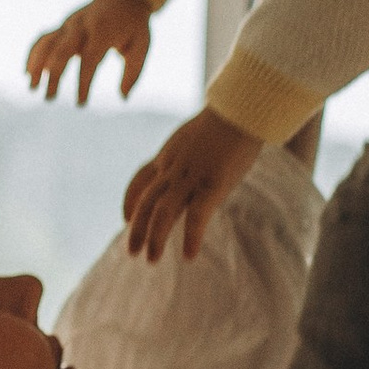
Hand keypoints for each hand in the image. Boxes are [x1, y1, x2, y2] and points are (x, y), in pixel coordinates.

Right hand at [26, 0, 153, 104]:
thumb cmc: (133, 25)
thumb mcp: (141, 46)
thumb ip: (133, 72)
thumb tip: (123, 98)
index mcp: (103, 30)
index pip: (89, 59)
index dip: (83, 82)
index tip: (80, 103)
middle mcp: (82, 25)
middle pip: (62, 50)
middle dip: (54, 75)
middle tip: (49, 98)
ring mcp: (70, 24)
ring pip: (48, 42)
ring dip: (37, 64)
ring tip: (32, 87)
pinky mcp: (63, 25)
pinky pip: (44, 38)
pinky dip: (34, 54)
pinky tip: (29, 73)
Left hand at [124, 105, 261, 262]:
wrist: (242, 107)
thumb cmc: (229, 117)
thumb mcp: (198, 134)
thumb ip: (191, 150)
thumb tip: (197, 156)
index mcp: (169, 155)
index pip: (140, 180)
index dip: (130, 202)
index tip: (125, 219)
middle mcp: (174, 168)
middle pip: (146, 202)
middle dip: (137, 229)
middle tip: (132, 252)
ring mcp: (191, 177)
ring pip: (162, 213)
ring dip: (155, 239)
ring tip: (151, 260)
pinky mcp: (212, 185)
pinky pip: (196, 217)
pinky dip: (190, 238)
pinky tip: (189, 257)